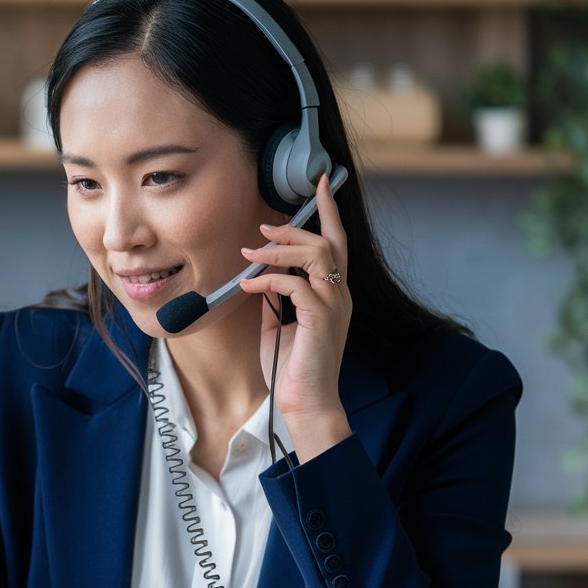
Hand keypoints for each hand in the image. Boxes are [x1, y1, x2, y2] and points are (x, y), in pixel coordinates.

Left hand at [239, 173, 352, 461]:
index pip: (337, 244)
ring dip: (280, 249)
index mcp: (332, 295)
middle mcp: (338, 295)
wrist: (305, 404)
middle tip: (263, 227)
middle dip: (294, 228)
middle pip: (327, 242)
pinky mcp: (320, 318)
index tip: (321, 183)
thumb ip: (275, 299)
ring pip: (316, 255)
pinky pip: (293, 284)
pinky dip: (267, 280)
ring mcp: (333, 305)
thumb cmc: (292, 369)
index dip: (330, 211)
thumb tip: (260, 277)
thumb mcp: (278, 327)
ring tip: (252, 251)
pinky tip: (248, 286)